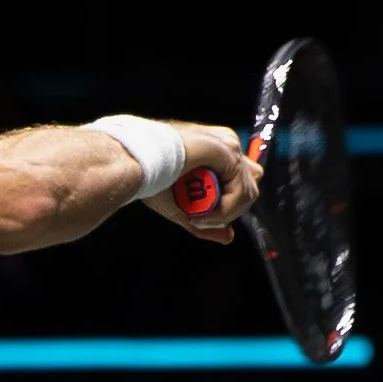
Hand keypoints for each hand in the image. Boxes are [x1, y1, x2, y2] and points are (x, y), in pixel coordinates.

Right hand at [142, 121, 260, 245]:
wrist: (132, 160)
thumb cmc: (149, 177)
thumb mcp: (181, 206)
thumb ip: (207, 222)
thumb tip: (229, 238)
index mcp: (217, 149)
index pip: (242, 181)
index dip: (229, 203)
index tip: (202, 215)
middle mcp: (227, 143)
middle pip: (250, 187)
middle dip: (229, 210)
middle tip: (200, 218)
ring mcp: (229, 145)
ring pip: (248, 193)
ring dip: (225, 213)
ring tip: (198, 218)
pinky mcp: (227, 151)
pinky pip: (240, 191)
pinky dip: (224, 211)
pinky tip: (201, 214)